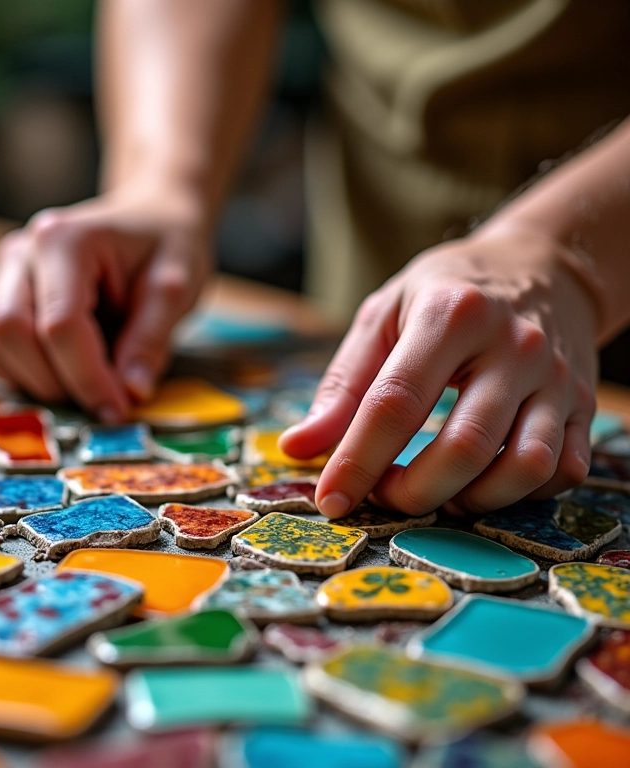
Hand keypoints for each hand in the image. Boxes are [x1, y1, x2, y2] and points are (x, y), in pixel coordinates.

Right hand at [0, 189, 210, 421]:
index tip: (119, 410)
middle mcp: (21, 252)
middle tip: (106, 397)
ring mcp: (3, 273)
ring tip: (89, 379)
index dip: (88, 378)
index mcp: (64, 240)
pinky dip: (20, 372)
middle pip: (9, 333)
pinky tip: (65, 369)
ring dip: (35, 380)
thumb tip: (130, 393)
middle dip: (57, 381)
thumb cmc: (167, 246)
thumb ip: (152, 338)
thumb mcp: (176, 286)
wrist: (151, 218)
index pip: (60, 325)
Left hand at [279, 224, 598, 515]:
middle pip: (463, 446)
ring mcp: (556, 377)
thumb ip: (342, 385)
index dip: (358, 460)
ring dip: (472, 500)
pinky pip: (563, 470)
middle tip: (385, 494)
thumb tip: (298, 448)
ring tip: (437, 492)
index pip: (396, 402)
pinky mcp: (584, 403)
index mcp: (450, 314)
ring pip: (524, 467)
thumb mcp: (384, 317)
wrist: (542, 268)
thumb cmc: (447, 293)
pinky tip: (485, 481)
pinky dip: (521, 495)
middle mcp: (512, 345)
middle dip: (413, 492)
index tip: (331, 500)